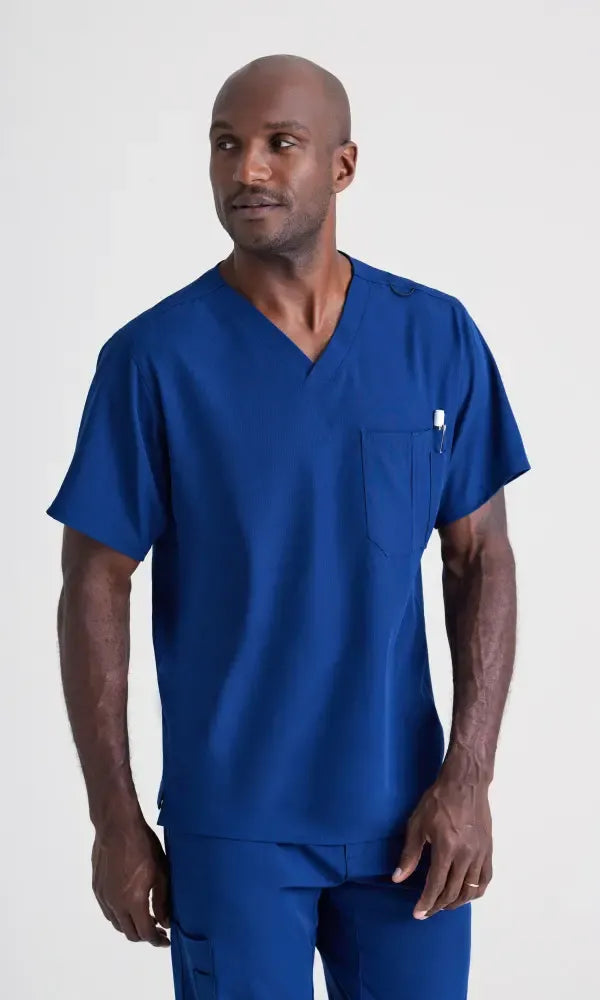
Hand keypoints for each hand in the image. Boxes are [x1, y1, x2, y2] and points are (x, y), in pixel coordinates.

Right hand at [91, 818, 170, 944]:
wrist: (117, 827)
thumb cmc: (143, 846)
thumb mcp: (161, 872)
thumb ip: (163, 901)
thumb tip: (166, 921)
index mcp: (133, 902)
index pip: (145, 933)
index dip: (157, 940)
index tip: (166, 939)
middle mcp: (115, 904)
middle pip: (129, 933)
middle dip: (144, 935)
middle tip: (158, 929)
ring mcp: (103, 897)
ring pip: (116, 923)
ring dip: (131, 925)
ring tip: (145, 917)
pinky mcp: (96, 888)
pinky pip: (108, 910)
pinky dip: (119, 914)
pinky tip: (128, 904)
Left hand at [391, 776, 492, 917]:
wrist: (465, 783)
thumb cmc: (438, 801)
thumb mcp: (417, 824)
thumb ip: (409, 854)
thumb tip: (398, 878)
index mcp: (447, 848)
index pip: (436, 885)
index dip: (426, 902)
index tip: (418, 913)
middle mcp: (466, 855)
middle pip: (453, 892)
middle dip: (438, 905)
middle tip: (427, 911)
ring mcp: (480, 854)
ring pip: (470, 890)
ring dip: (456, 902)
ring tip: (443, 905)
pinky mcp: (489, 850)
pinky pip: (485, 879)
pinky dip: (476, 892)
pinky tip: (466, 894)